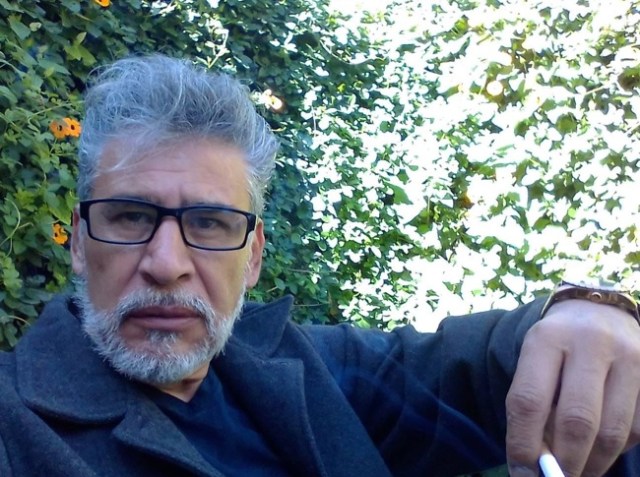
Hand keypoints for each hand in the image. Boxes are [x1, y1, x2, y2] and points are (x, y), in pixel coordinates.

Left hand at [505, 299, 639, 475]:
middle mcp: (590, 342)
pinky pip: (638, 429)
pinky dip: (617, 450)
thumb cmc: (558, 344)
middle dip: (565, 462)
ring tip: (577, 470)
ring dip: (592, 462)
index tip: (522, 474)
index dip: (523, 445)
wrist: (599, 311)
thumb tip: (537, 463)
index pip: (529, 400)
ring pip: (613, 431)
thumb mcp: (535, 361)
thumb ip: (533, 405)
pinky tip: (600, 448)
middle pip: (577, 420)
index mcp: (546, 338)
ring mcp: (630, 356)